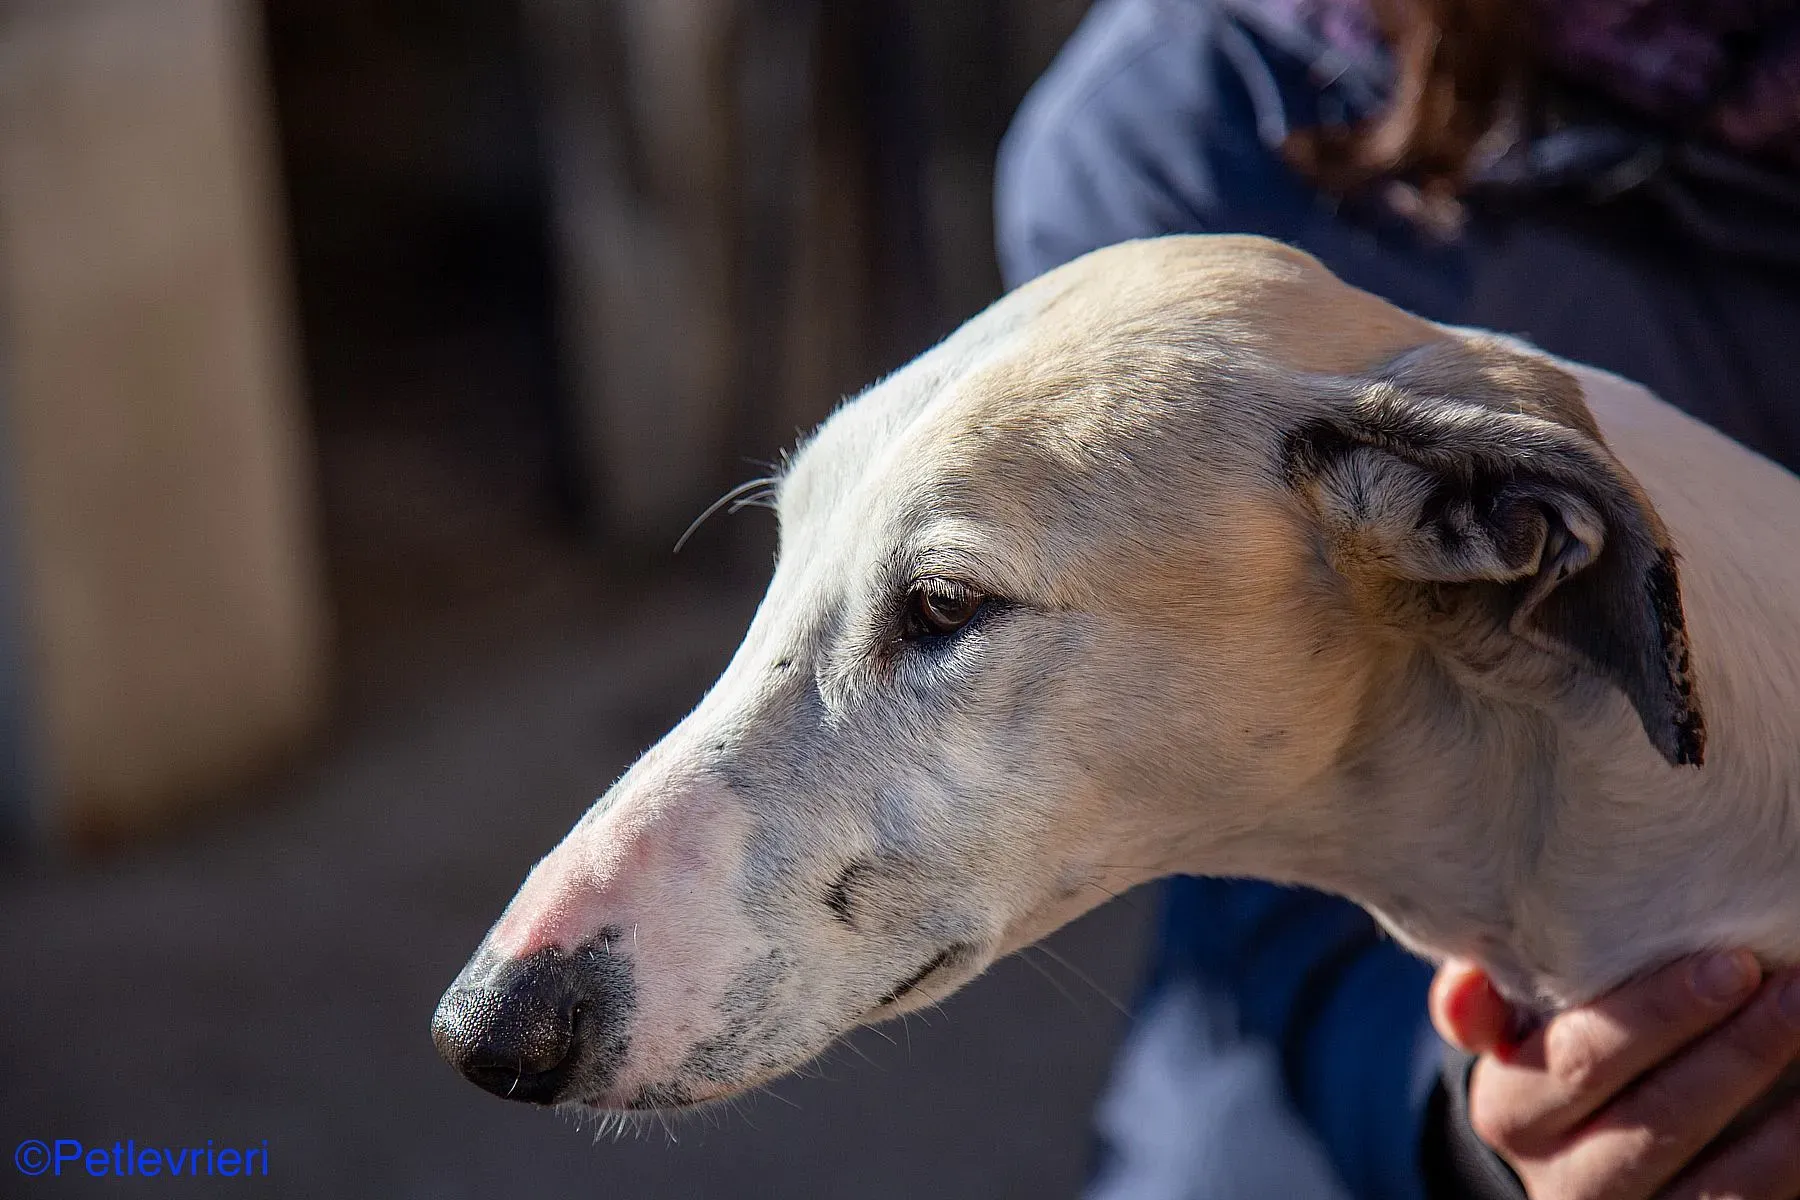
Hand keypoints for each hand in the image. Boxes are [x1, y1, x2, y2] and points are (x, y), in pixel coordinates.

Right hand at [1430, 952, 1799, 1198]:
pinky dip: (1795, 1160)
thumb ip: (1483, 1002)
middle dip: (1734, 1050)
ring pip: (1717, 1182)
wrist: (1584, 1165)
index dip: (1655, 1015)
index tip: (1731, 963)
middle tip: (1792, 991)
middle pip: (1658, 1118)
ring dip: (1783, 1118)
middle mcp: (1564, 1182)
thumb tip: (1466, 981)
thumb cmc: (1559, 1060)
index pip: (1580, 1059)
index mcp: (1511, 1112)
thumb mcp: (1511, 1032)